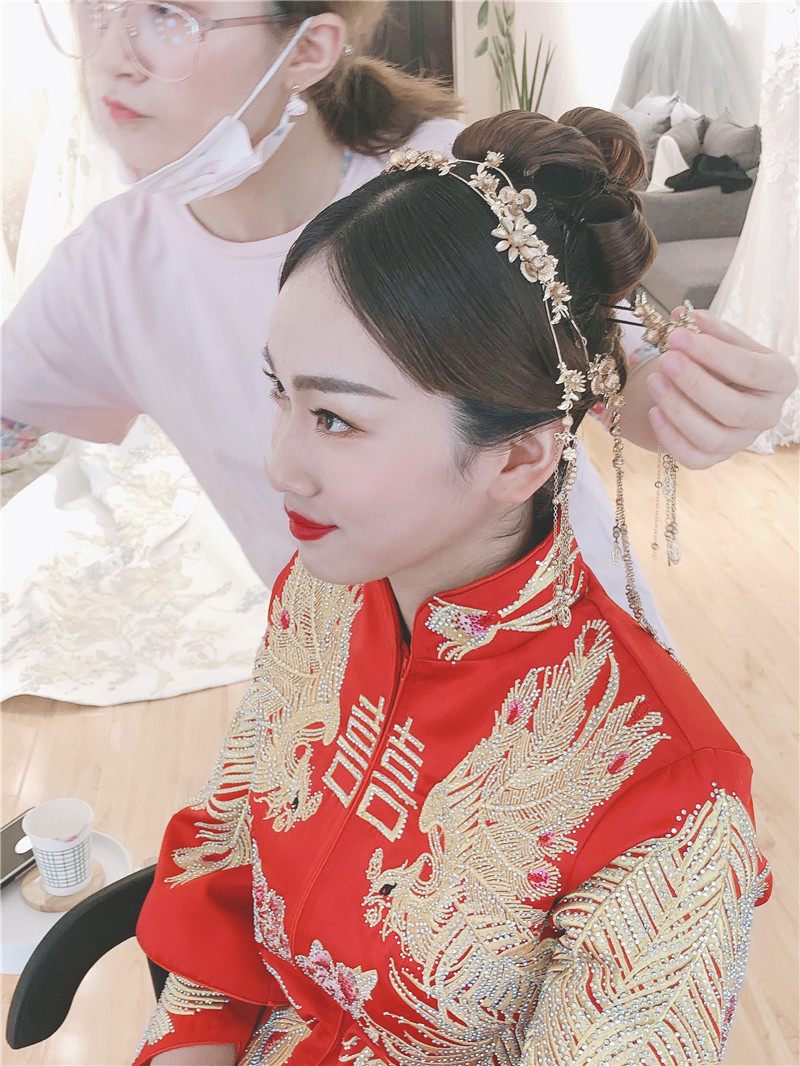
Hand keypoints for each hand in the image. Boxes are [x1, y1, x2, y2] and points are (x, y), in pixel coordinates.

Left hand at [644, 309, 795, 467]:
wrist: (713, 386)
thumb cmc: (721, 360)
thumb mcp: (722, 339)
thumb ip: (707, 329)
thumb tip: (682, 316)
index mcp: (779, 378)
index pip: (750, 369)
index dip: (712, 353)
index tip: (677, 335)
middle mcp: (767, 414)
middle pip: (734, 409)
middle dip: (695, 383)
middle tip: (666, 359)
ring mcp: (742, 440)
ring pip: (713, 437)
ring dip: (678, 409)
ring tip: (654, 381)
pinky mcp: (716, 458)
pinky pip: (694, 458)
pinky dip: (670, 437)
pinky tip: (654, 411)